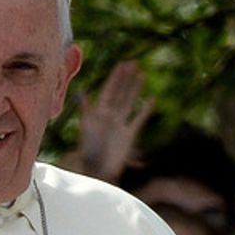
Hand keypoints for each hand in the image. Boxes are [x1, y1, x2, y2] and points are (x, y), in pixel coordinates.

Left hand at [74, 60, 154, 181]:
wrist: (97, 171)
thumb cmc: (87, 152)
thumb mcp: (85, 129)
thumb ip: (85, 111)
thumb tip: (82, 92)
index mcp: (98, 113)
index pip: (108, 90)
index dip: (115, 78)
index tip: (121, 64)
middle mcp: (110, 116)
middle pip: (120, 93)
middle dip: (125, 78)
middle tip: (133, 63)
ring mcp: (120, 125)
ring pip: (129, 102)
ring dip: (134, 89)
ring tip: (141, 74)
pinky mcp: (129, 135)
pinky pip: (139, 119)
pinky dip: (146, 110)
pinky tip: (152, 99)